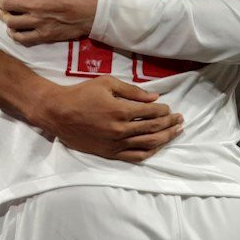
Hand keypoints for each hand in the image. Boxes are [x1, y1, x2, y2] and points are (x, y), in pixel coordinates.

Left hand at [0, 0, 98, 43]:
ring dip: (4, 18)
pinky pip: (23, 38)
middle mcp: (33, 6)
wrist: (96, 9)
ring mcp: (38, 22)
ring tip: (3, 15)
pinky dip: (14, 35)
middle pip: (6, 6)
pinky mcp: (45, 35)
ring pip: (11, 23)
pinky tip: (13, 31)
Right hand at [33, 76, 182, 162]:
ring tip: (175, 133)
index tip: (170, 108)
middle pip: (153, 129)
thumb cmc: (82, 93)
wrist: (58, 113)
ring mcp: (115, 144)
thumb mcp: (107, 83)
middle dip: (169, 124)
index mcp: (121, 110)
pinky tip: (157, 147)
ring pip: (147, 144)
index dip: (164, 111)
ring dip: (164, 138)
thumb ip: (132, 91)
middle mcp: (120, 130)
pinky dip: (149, 152)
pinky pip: (134, 156)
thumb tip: (154, 97)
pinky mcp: (109, 153)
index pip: (151, 113)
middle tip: (180, 120)